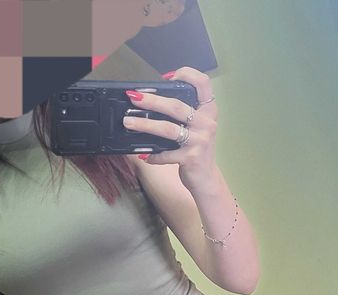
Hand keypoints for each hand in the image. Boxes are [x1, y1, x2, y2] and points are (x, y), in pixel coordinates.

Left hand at [123, 66, 218, 193]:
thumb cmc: (196, 149)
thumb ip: (182, 113)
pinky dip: (153, 155)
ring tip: (129, 122)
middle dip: (152, 100)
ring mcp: (200, 141)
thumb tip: (150, 100)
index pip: (203, 83)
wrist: (207, 178)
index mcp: (208, 110)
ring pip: (168, 129)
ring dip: (145, 124)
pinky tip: (143, 155)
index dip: (187, 74)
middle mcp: (206, 123)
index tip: (167, 77)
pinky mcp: (191, 158)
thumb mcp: (195, 127)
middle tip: (133, 97)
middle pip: (176, 106)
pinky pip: (167, 154)